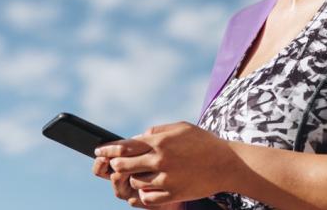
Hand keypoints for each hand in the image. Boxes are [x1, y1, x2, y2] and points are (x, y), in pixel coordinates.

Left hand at [95, 121, 237, 206]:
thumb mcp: (181, 128)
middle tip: (115, 165)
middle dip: (116, 165)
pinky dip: (145, 192)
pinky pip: (147, 197)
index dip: (108, 149)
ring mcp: (166, 179)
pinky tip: (150, 186)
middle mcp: (160, 160)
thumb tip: (137, 137)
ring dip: (134, 178)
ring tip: (142, 174)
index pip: (125, 146)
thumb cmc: (204, 143)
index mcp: (161, 142)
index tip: (99, 151)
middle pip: (124, 165)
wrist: (227, 164)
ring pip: (134, 182)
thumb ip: (157, 131)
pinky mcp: (172, 194)